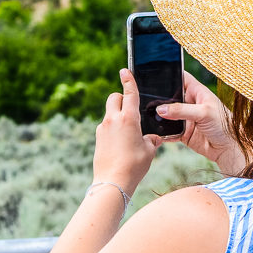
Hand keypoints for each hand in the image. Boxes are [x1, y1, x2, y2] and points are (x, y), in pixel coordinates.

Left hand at [93, 69, 161, 195]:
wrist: (112, 182)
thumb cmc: (133, 166)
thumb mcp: (149, 151)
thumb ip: (152, 140)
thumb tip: (153, 138)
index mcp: (128, 119)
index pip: (129, 93)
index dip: (129, 80)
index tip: (125, 70)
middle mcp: (113, 120)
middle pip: (114, 97)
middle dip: (121, 97)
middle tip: (131, 108)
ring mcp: (103, 128)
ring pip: (110, 113)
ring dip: (118, 115)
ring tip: (130, 132)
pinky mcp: (98, 138)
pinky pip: (106, 126)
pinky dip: (113, 128)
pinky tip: (121, 143)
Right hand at [156, 72, 247, 175]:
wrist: (229, 149)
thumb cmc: (225, 125)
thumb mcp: (203, 112)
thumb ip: (181, 110)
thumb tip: (161, 109)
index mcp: (198, 92)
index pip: (182, 78)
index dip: (170, 74)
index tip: (156, 75)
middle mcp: (190, 104)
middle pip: (171, 96)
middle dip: (160, 98)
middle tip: (147, 99)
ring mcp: (186, 118)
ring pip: (168, 114)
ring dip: (160, 116)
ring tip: (148, 116)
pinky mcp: (183, 132)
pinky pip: (169, 131)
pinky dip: (163, 132)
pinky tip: (157, 131)